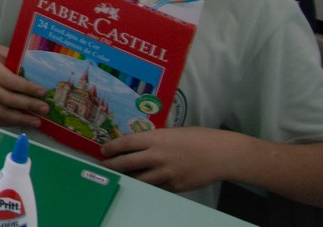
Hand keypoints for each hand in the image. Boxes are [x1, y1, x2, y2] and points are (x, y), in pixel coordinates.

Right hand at [0, 36, 46, 128]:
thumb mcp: (3, 52)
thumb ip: (18, 63)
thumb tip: (40, 76)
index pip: (10, 81)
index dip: (27, 88)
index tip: (43, 92)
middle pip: (7, 100)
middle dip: (28, 105)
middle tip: (45, 109)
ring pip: (1, 113)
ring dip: (21, 119)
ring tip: (37, 121)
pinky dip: (10, 123)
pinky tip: (23, 122)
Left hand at [99, 128, 235, 193]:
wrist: (220, 154)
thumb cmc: (197, 139)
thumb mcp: (171, 133)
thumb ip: (154, 140)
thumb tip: (136, 145)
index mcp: (156, 139)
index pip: (126, 143)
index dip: (111, 148)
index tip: (103, 150)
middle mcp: (158, 156)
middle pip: (127, 163)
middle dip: (112, 165)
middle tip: (104, 165)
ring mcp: (166, 173)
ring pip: (139, 179)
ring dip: (127, 178)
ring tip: (119, 176)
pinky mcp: (175, 186)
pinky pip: (155, 187)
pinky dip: (147, 185)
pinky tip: (141, 183)